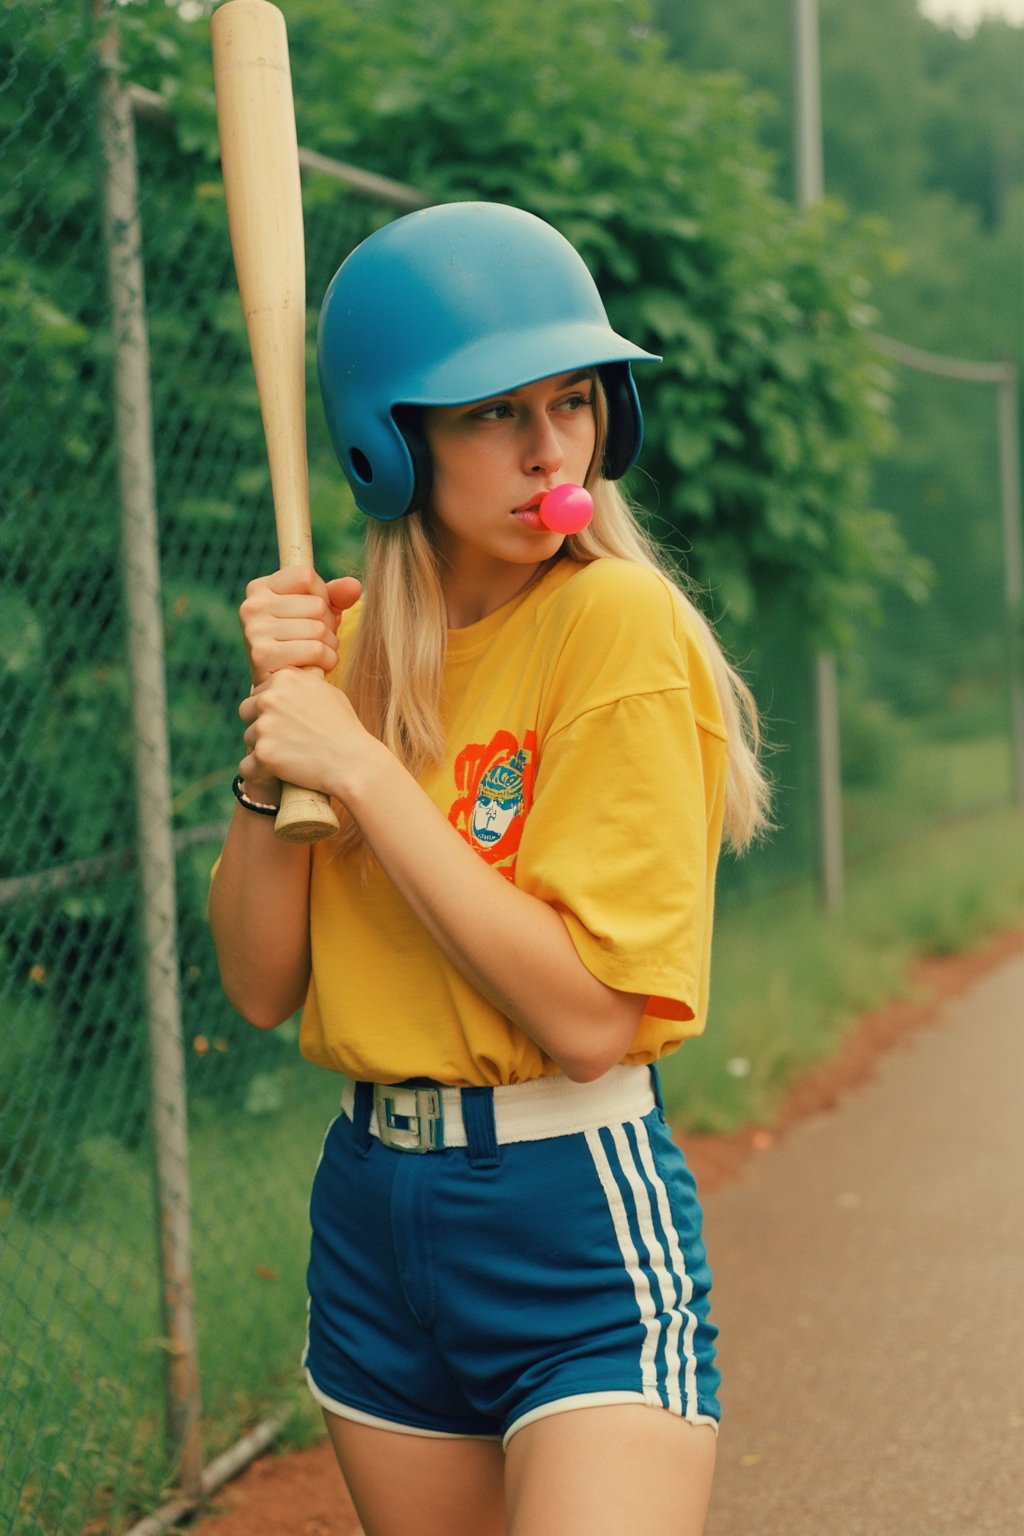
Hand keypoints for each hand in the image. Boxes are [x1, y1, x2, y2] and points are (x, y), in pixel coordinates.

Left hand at [238, 666, 377, 803]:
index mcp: (284, 678)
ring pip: (248, 739)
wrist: (354, 762)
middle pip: (247, 711)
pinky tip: (274, 776)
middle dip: (261, 725)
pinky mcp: (263, 753)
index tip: (288, 723)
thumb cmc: (346, 729)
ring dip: (263, 749)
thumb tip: (284, 685)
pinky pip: (246, 766)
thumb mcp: (327, 692)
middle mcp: (270, 698)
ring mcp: (264, 726)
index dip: (272, 709)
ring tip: (289, 758)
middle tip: (284, 741)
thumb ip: (301, 685)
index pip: (260, 692)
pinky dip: (258, 773)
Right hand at [239, 566, 361, 687]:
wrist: (283, 682)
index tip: (315, 611)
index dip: (323, 595)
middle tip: (319, 637)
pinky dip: (327, 659)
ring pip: (318, 629)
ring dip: (330, 643)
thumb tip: (354, 586)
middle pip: (317, 605)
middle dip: (329, 624)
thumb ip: (337, 594)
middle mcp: (251, 607)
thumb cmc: (302, 638)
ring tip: (319, 651)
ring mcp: (254, 632)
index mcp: (259, 589)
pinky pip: (315, 650)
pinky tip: (318, 664)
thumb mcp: (319, 610)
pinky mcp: (262, 657)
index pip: (306, 577)